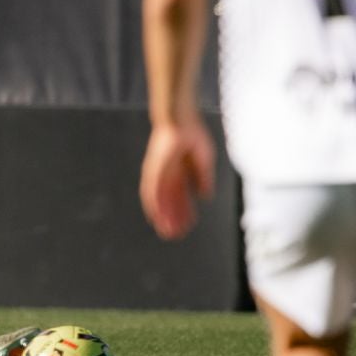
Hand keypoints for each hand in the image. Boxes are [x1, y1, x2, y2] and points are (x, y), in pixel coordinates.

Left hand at [140, 118, 215, 240]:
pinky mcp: (153, 170)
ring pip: (159, 200)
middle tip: (174, 235)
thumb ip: (203, 178)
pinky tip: (155, 216)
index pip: (182, 198)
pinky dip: (153, 205)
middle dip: (172, 218)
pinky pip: (151, 191)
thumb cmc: (192, 135)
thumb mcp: (204, 160)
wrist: (180, 120)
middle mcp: (168, 175)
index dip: (185, 212)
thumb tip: (205, 197)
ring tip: (166, 231)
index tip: (188, 226)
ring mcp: (159, 173)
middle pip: (169, 202)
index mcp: (181, 173)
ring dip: (162, 216)